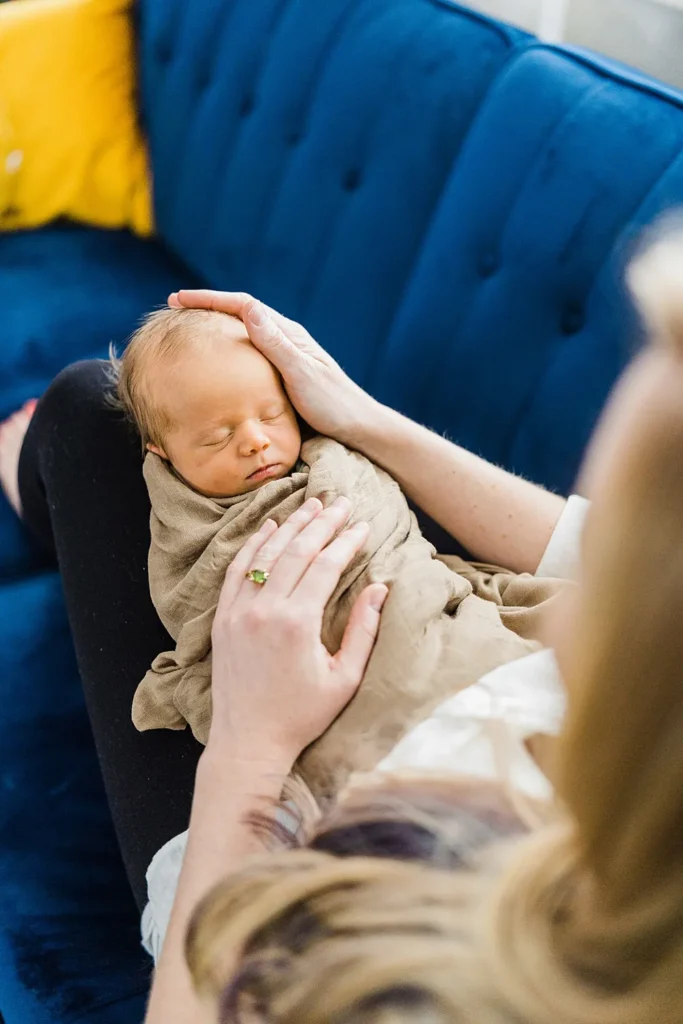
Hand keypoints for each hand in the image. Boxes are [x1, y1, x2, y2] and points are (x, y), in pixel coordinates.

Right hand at [169, 289, 379, 446]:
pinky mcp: (283, 375)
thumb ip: (276, 344)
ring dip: (215, 326)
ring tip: (188, 329)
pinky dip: (227, 349)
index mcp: (288, 334)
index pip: (243, 305)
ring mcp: (285, 357)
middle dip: (207, 308)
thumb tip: (249, 309)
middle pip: (240, 314)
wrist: (357, 428)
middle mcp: (285, 340)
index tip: (178, 300)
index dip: (209, 300)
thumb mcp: (301, 374)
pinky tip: (216, 361)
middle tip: (175, 310)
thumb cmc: (333, 405)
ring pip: (243, 333)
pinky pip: (248, 354)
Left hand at [207, 495, 387, 767]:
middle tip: (340, 502)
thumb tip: (380, 587)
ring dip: (289, 525)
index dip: (345, 541)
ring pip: (265, 554)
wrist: (248, 741)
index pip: (325, 566)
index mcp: (297, 623)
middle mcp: (264, 610)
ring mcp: (238, 612)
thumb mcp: (344, 678)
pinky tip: (268, 527)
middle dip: (322, 523)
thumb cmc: (301, 715)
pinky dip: (253, 545)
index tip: (362, 524)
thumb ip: (364, 630)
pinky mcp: (222, 619)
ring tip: (311, 505)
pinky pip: (236, 570)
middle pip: (296, 551)